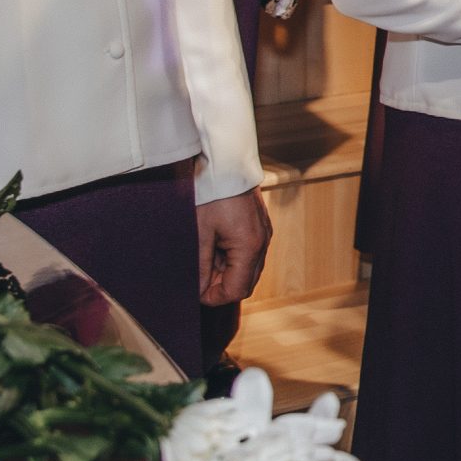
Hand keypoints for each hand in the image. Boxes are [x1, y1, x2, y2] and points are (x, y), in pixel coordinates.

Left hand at [196, 189, 271, 305]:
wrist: (226, 163)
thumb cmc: (212, 194)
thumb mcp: (201, 232)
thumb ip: (201, 265)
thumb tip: (199, 290)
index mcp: (250, 246)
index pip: (237, 290)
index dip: (215, 296)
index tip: (196, 291)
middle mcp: (263, 243)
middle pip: (246, 283)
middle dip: (221, 286)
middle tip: (199, 276)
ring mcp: (264, 235)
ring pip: (247, 270)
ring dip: (226, 272)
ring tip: (205, 257)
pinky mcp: (260, 228)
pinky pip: (249, 254)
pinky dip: (232, 259)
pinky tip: (215, 246)